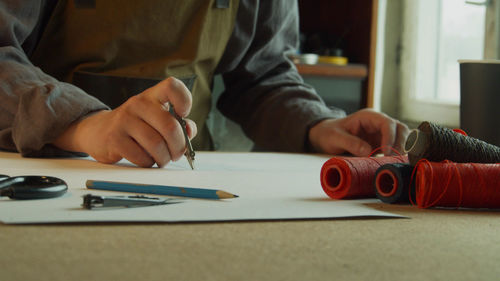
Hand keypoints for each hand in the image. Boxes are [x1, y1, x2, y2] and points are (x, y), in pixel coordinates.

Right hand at [54, 77, 196, 167]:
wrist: (98, 131)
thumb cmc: (136, 127)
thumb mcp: (156, 119)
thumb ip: (178, 124)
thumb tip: (189, 131)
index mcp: (152, 96)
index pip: (172, 86)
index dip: (184, 100)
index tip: (184, 115)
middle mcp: (138, 104)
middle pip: (170, 127)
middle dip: (179, 147)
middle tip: (177, 154)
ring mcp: (124, 120)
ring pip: (157, 145)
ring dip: (164, 158)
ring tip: (162, 159)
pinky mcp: (114, 138)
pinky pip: (142, 157)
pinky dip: (148, 163)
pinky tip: (145, 159)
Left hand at [308, 108, 408, 155]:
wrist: (324, 136)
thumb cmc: (328, 133)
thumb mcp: (335, 137)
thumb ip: (350, 143)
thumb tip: (368, 152)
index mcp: (368, 117)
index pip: (387, 123)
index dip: (390, 137)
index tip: (386, 152)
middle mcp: (377, 123)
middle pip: (399, 128)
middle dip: (400, 143)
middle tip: (393, 158)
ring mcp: (381, 133)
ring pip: (401, 137)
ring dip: (401, 148)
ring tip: (393, 161)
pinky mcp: (381, 143)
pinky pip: (395, 146)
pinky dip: (397, 153)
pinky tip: (393, 162)